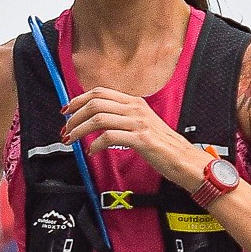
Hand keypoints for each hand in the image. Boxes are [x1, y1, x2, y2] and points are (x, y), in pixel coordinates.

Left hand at [60, 88, 197, 185]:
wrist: (184, 158)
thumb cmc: (162, 145)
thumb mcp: (141, 124)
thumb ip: (121, 118)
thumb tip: (95, 120)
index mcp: (134, 102)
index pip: (99, 92)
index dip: (78, 100)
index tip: (66, 111)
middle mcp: (136, 108)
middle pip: (95, 103)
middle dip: (75, 117)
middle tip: (66, 130)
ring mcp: (138, 122)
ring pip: (98, 119)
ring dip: (80, 130)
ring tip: (73, 141)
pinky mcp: (140, 139)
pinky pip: (109, 137)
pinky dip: (95, 145)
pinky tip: (92, 152)